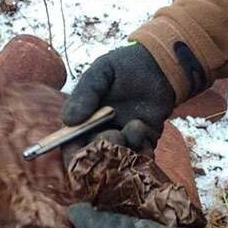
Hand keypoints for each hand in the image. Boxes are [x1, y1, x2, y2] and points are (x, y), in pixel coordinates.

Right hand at [61, 44, 174, 159]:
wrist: (160, 66)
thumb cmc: (126, 65)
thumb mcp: (101, 72)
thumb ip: (84, 93)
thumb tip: (68, 121)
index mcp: (85, 119)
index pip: (71, 144)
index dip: (73, 153)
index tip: (80, 148)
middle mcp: (102, 133)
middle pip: (94, 158)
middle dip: (102, 150)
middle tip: (114, 133)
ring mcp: (124, 139)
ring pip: (117, 161)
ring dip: (124, 149)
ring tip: (134, 125)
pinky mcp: (144, 142)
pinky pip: (140, 158)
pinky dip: (141, 151)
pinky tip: (142, 127)